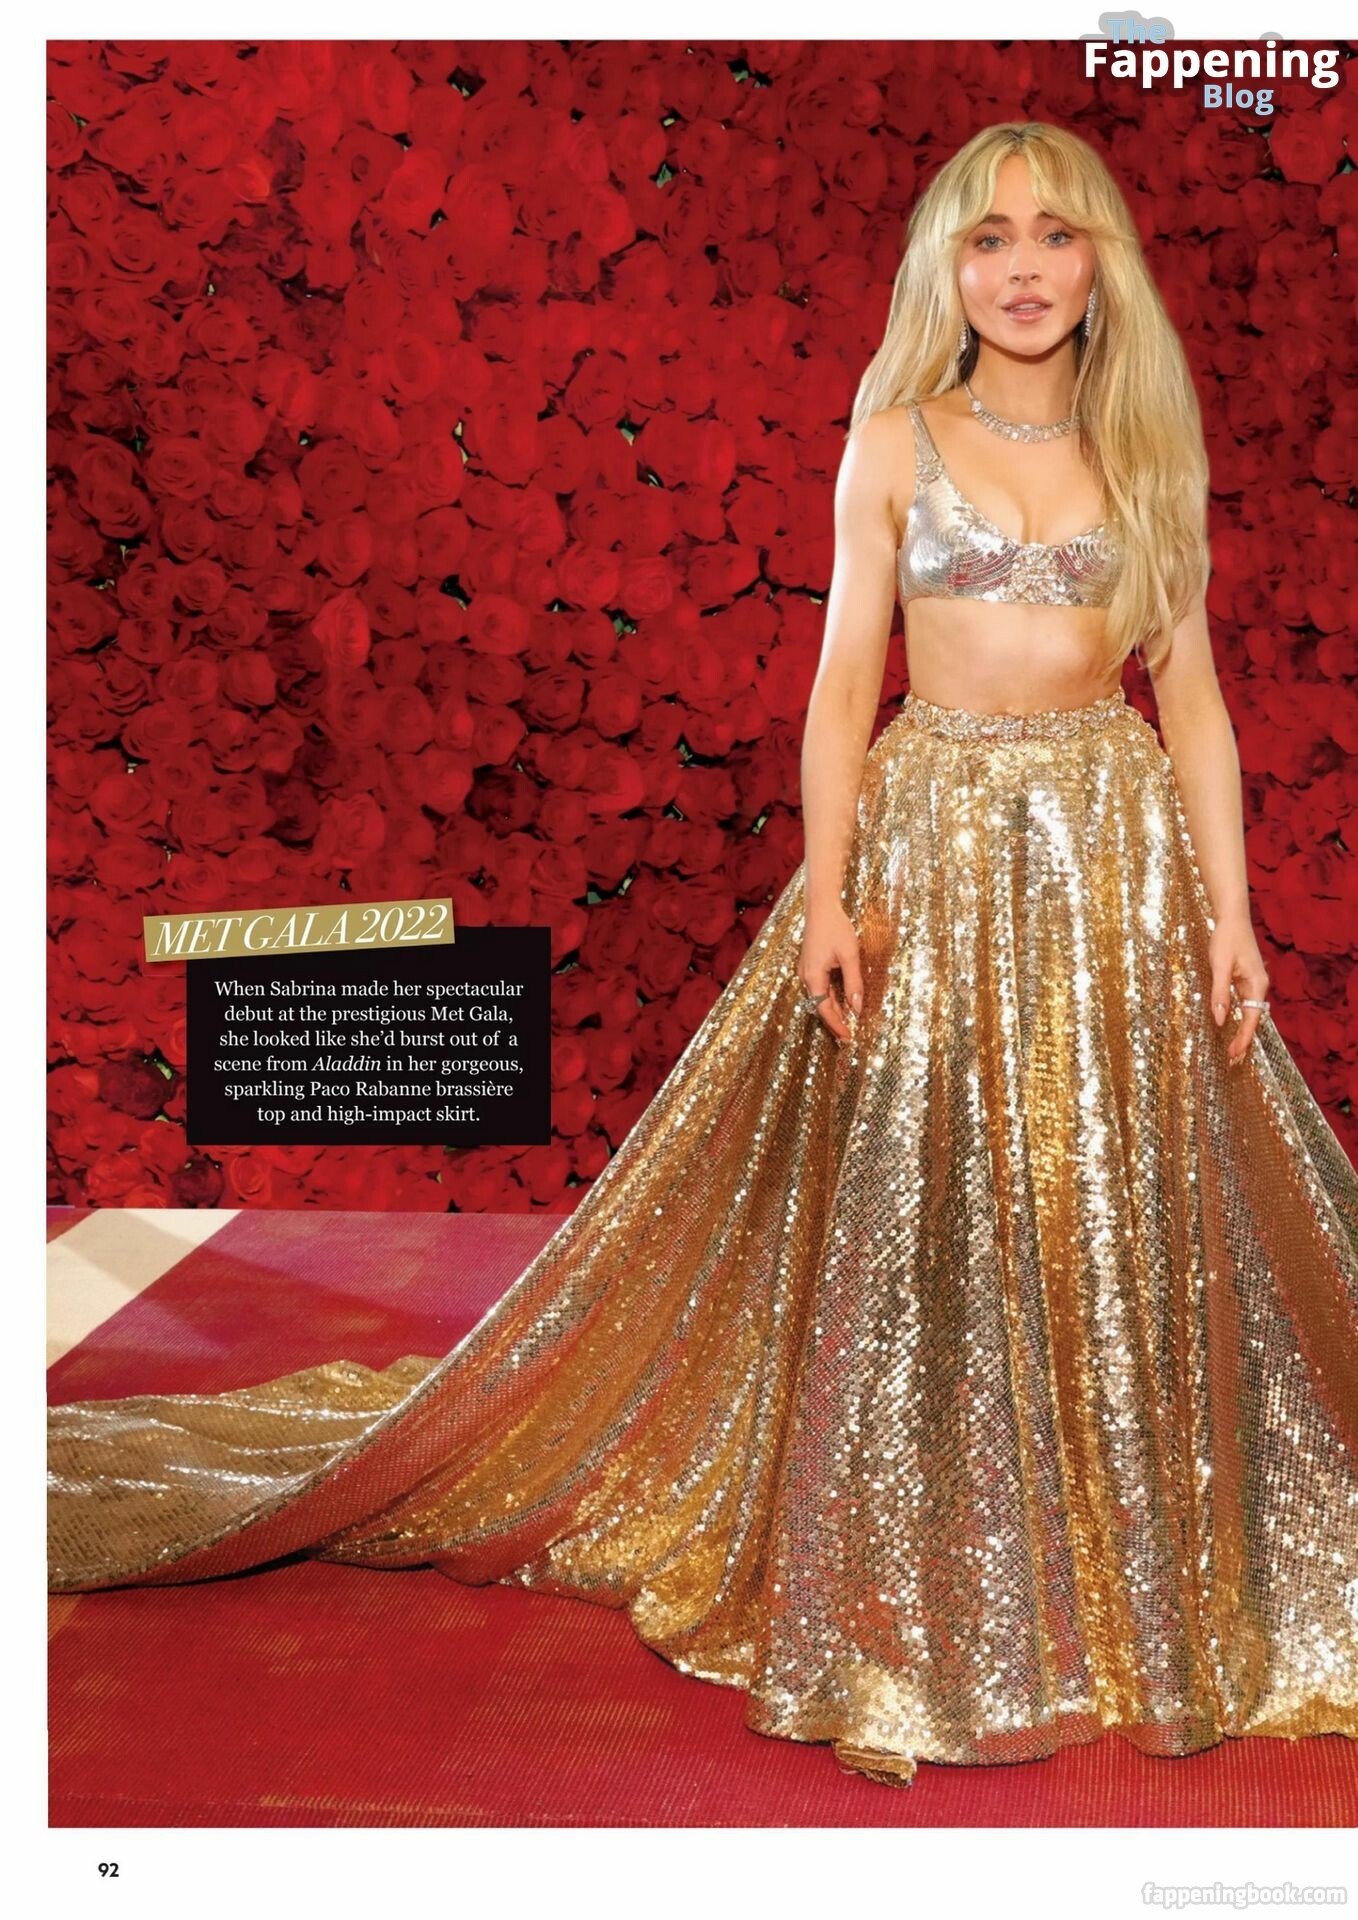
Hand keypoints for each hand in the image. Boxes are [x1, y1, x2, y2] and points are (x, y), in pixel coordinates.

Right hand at [799, 903, 861, 1047]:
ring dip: (833, 1009)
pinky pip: (819, 987)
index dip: (837, 1025)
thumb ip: (854, 983)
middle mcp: (805, 977)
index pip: (824, 1010)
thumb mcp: (849, 956)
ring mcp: (806, 971)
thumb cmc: (836, 928)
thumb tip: (857, 1007)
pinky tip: (841, 1000)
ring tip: (848, 1021)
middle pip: (820, 1006)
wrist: (821, 906)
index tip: (848, 1037)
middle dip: (835, 1020)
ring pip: (819, 997)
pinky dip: (830, 997)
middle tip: (850, 1034)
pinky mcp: (810, 965)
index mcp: (813, 977)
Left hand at [1208, 915, 1269, 1066]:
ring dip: (1242, 1031)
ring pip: (1249, 1013)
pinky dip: (1239, 1018)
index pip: (1251, 1019)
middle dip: (1244, 1040)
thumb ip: (1220, 994)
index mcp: (1256, 985)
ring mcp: (1253, 983)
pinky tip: (1232, 1026)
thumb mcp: (1219, 966)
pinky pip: (1244, 1004)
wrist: (1232, 918)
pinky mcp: (1246, 979)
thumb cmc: (1226, 939)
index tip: (1234, 1054)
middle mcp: (1259, 986)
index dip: (1243, 1038)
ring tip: (1233, 1050)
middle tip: (1232, 1060)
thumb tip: (1220, 1020)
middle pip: (1253, 1019)